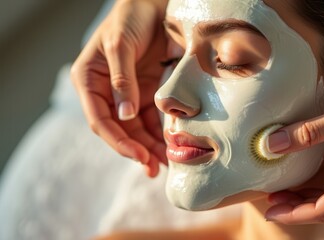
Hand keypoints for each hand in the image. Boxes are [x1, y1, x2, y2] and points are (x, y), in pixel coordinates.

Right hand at [71, 0, 168, 176]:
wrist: (152, 5)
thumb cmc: (130, 18)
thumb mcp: (120, 45)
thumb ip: (122, 80)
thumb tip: (124, 116)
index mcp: (90, 81)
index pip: (99, 119)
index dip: (117, 140)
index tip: (137, 156)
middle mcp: (106, 92)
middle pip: (119, 129)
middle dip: (136, 150)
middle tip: (153, 168)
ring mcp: (128, 94)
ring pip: (136, 129)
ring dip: (149, 147)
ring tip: (164, 164)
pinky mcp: (146, 93)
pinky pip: (152, 119)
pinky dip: (159, 134)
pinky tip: (169, 146)